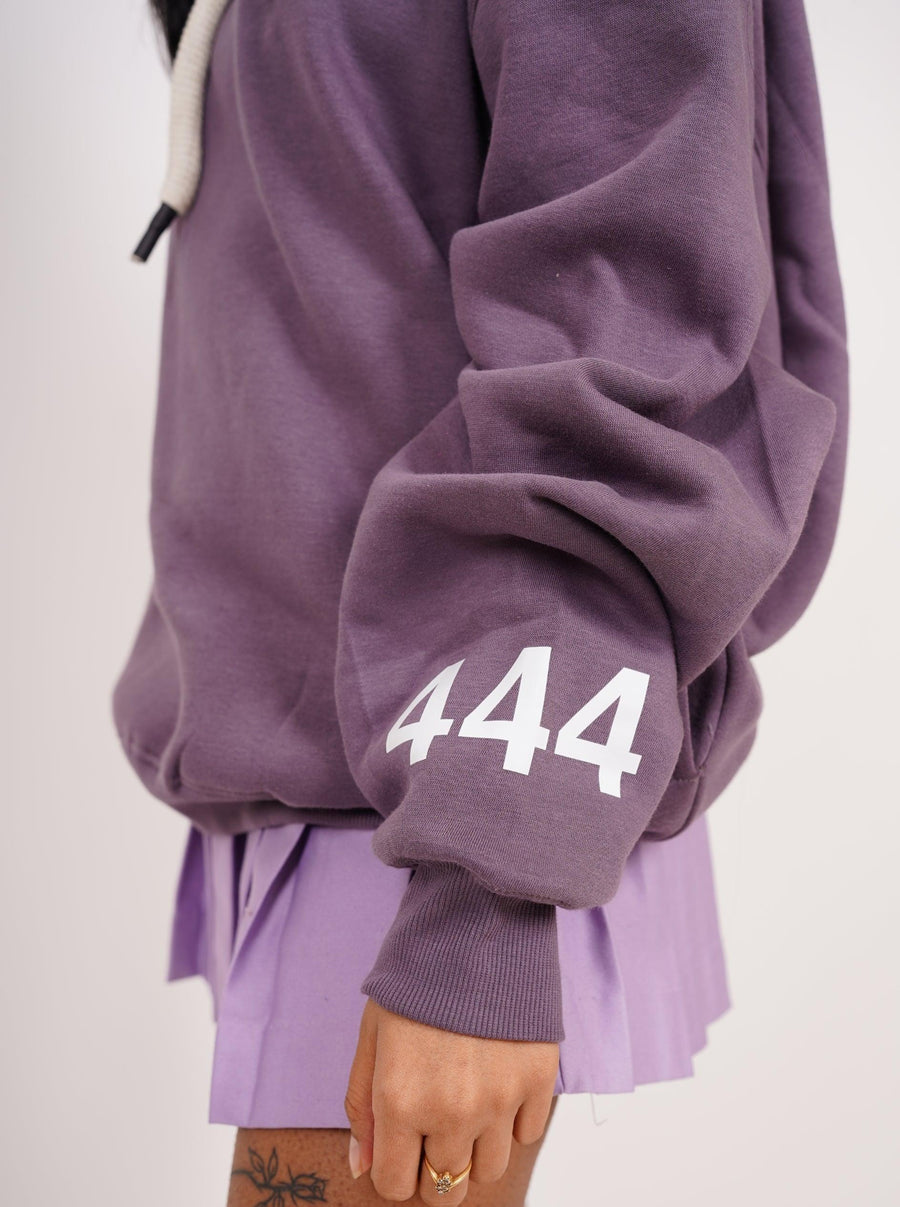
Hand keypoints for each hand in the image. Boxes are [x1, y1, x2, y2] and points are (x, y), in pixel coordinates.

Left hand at [344, 997, 558, 1202]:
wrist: (476, 925)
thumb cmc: (417, 977)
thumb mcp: (371, 1035)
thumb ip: (361, 1105)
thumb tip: (363, 1164)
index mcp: (401, 1101)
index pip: (396, 1185)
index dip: (395, 1168)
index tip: (401, 1144)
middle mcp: (452, 1112)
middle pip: (445, 1190)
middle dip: (434, 1168)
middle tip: (434, 1130)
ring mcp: (500, 1100)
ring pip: (489, 1170)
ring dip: (475, 1148)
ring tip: (467, 1103)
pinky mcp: (537, 1081)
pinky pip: (527, 1136)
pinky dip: (512, 1121)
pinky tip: (497, 1082)